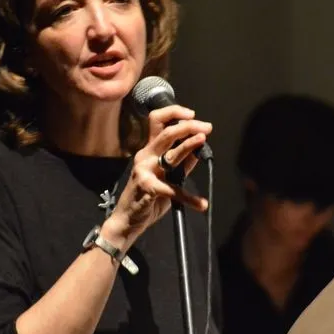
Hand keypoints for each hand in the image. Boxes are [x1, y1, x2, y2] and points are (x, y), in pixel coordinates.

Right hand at [104, 105, 211, 244]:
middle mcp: (145, 156)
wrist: (127, 220)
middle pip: (166, 132)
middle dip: (188, 126)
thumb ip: (182, 165)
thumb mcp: (167, 178)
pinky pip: (173, 190)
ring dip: (188, 145)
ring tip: (203, 141)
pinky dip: (189, 198)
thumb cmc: (147, 197)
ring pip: (169, 153)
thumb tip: (199, 150)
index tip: (193, 115)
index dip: (174, 113)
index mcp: (149, 150)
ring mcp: (145, 170)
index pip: (157, 122)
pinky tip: (201, 204)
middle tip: (206, 127)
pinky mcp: (148, 188)